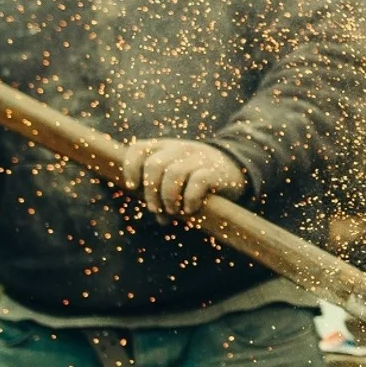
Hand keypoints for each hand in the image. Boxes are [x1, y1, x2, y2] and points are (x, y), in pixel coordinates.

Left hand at [122, 139, 245, 216]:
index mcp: (164, 148)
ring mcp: (197, 158)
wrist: (234, 168)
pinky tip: (190, 210)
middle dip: (151, 191)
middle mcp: (179, 149)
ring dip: (168, 197)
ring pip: (173, 173)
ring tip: (173, 211)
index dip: (130, 167)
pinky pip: (197, 182)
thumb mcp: (177, 177)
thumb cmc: (197, 177)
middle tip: (155, 209)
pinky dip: (189, 199)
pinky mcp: (213, 170)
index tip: (133, 187)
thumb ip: (163, 193)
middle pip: (154, 165)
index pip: (139, 149)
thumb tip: (160, 218)